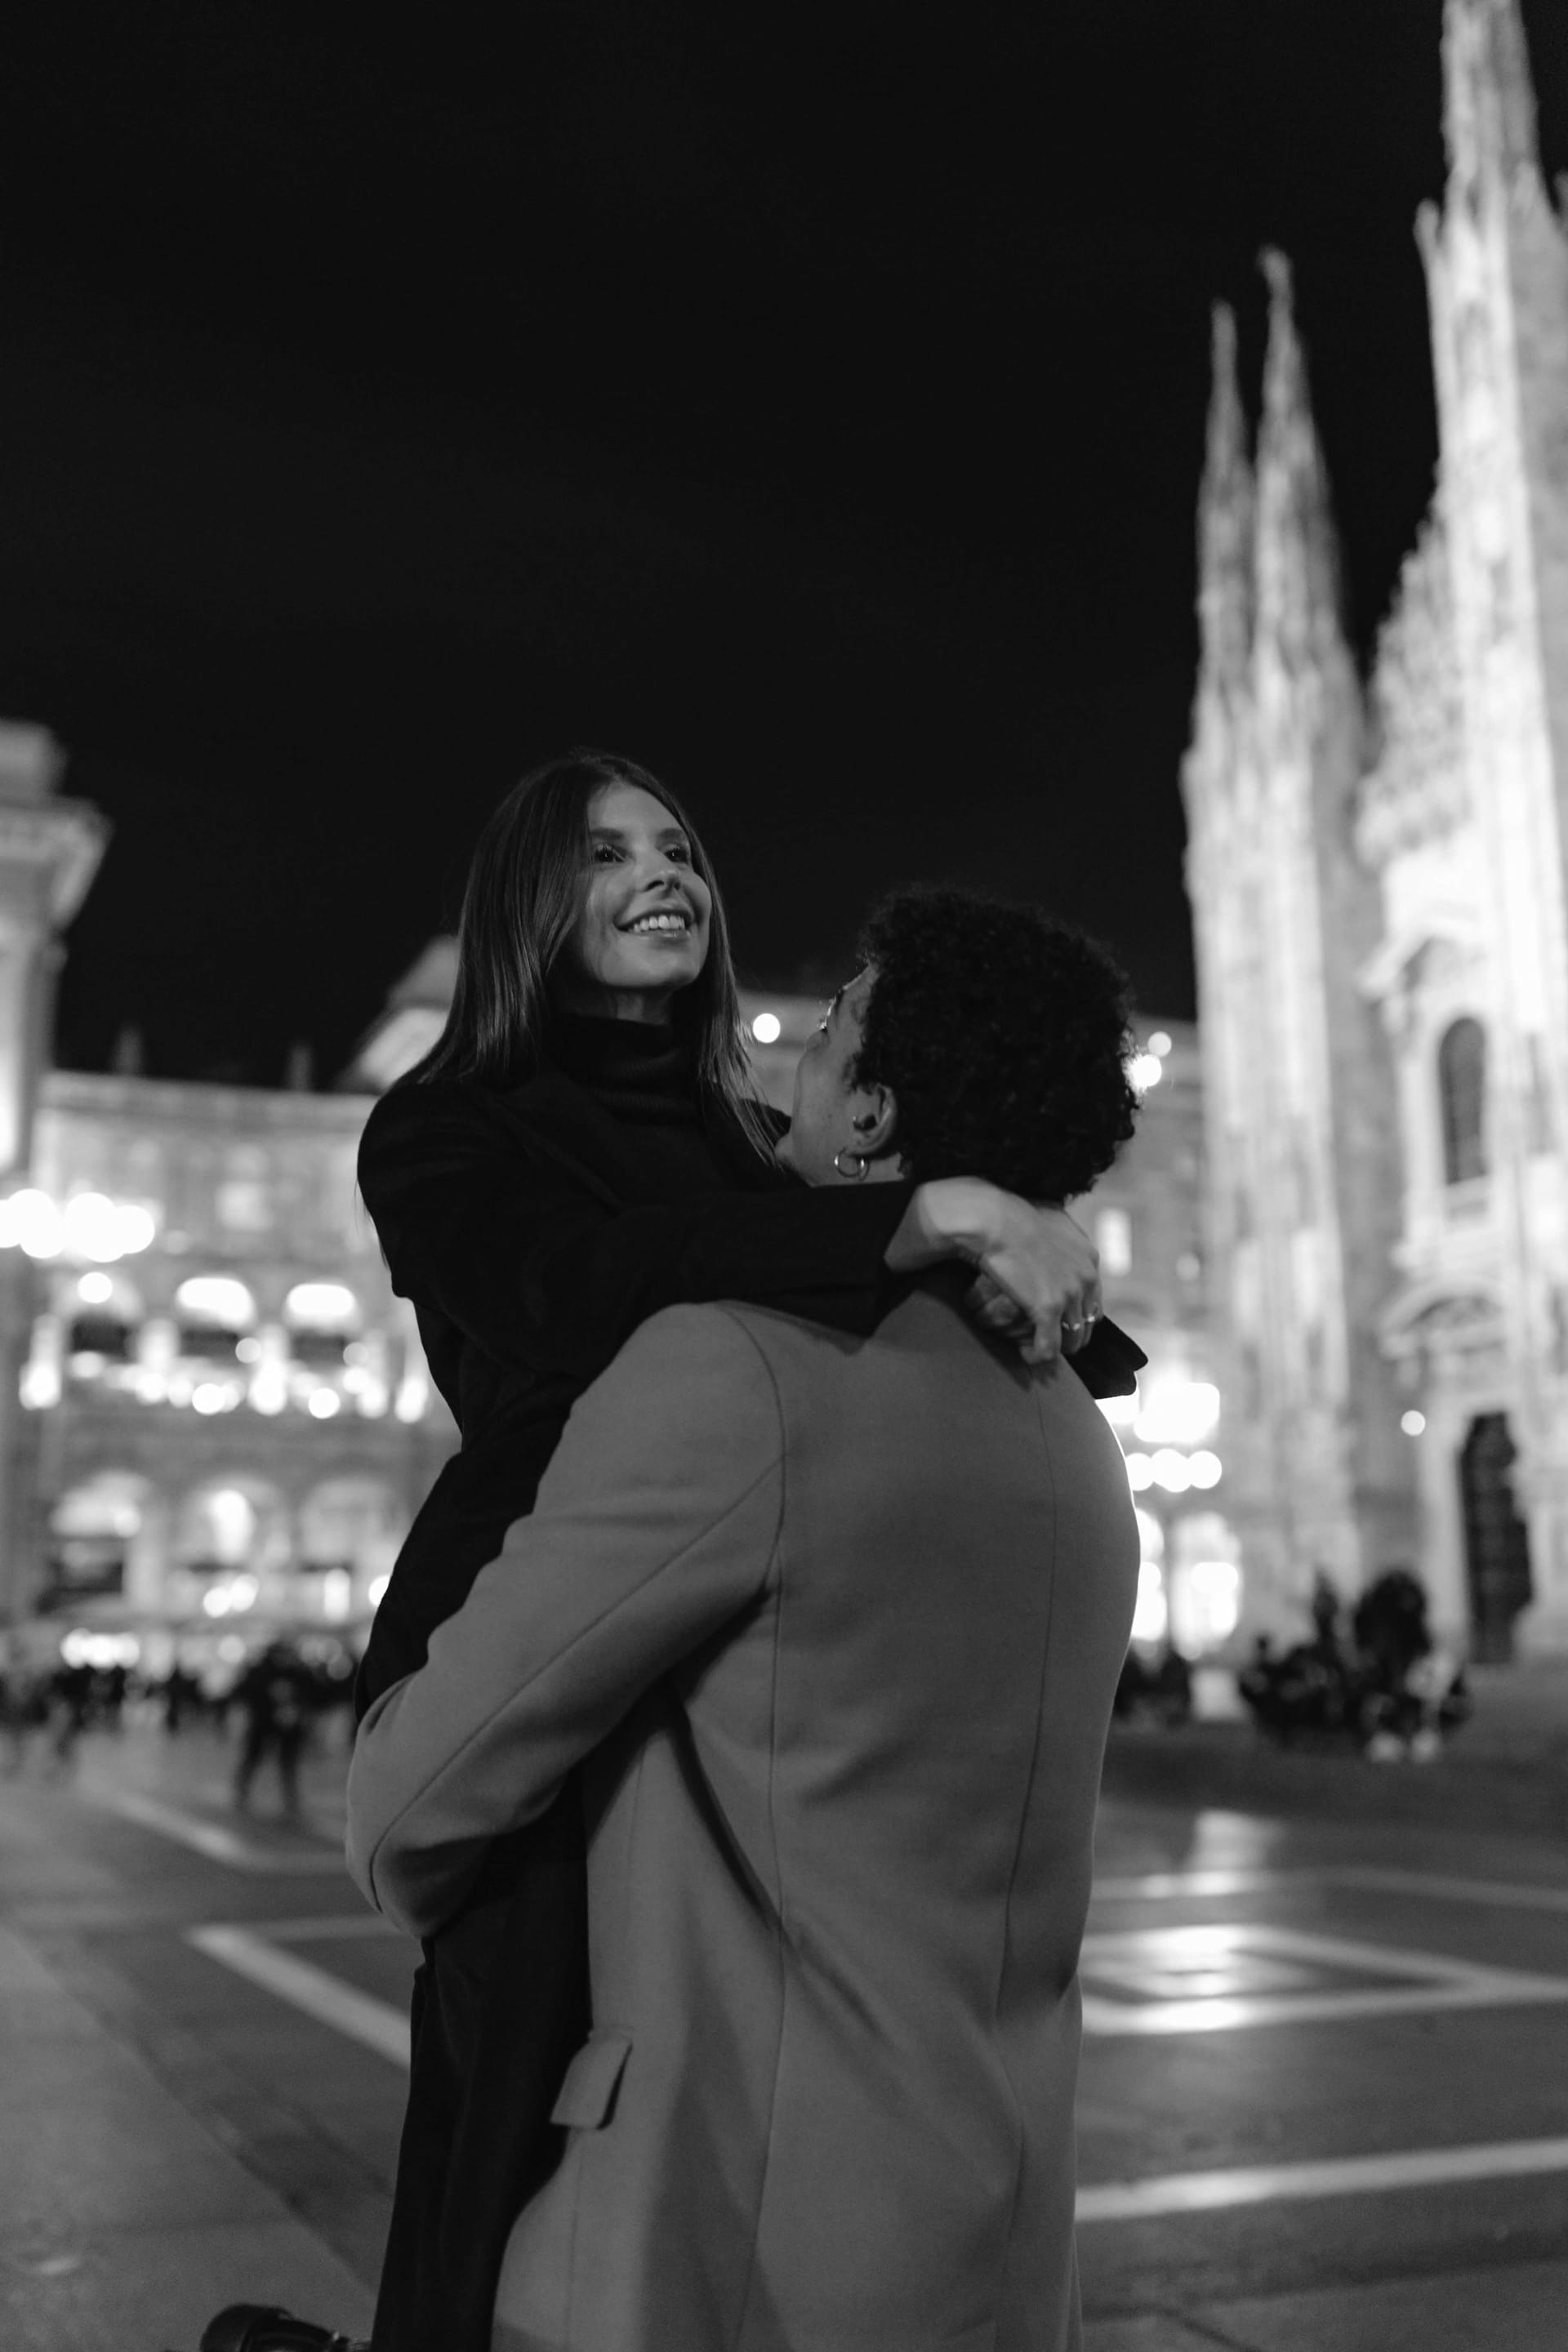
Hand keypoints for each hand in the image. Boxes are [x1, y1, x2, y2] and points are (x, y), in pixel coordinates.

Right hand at [889, 1181, 1101, 1363]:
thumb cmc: (1015, 1214)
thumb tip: (1061, 1233)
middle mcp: (1086, 1278)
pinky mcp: (1047, 1310)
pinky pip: (1049, 1347)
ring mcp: (1069, 1295)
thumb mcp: (1055, 1220)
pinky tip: (1025, 1355)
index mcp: (1090, 1258)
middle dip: (1071, 1335)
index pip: (1094, 1300)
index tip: (1062, 1320)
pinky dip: (1038, 1356)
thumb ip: (1065, 1235)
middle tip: (1049, 1339)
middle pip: (1088, 1323)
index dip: (1078, 1314)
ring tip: (1037, 1349)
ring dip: (1056, 1348)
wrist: (996, 1220)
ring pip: (1073, 1340)